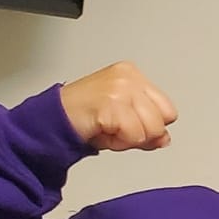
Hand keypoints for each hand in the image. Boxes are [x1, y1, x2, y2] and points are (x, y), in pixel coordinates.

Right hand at [59, 62, 177, 151]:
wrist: (50, 120)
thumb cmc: (82, 117)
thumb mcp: (122, 119)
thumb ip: (146, 126)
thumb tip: (164, 138)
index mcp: (133, 75)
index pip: (168, 110)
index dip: (152, 126)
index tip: (129, 127)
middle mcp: (128, 78)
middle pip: (161, 121)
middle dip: (141, 134)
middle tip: (115, 130)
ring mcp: (120, 88)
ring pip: (150, 129)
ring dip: (128, 139)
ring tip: (108, 130)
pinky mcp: (110, 103)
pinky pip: (133, 135)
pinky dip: (118, 143)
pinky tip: (102, 132)